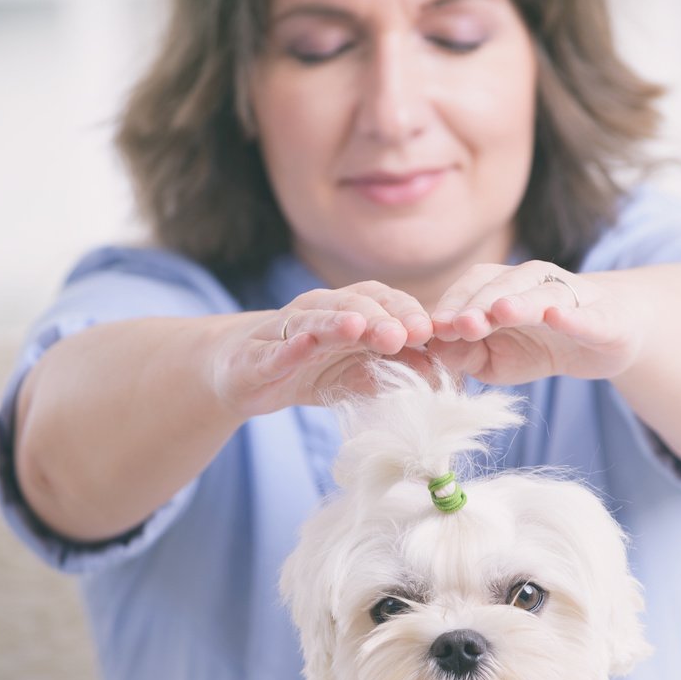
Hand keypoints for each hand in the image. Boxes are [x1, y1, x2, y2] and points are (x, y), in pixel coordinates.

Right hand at [208, 280, 433, 418]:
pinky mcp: (258, 355)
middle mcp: (318, 311)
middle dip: (382, 317)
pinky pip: (275, 349)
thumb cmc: (305, 371)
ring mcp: (286, 330)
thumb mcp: (353, 376)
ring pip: (314, 319)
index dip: (406, 313)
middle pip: (353, 305)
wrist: (241, 375)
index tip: (433, 332)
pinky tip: (305, 344)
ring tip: (360, 327)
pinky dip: (290, 347)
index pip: (382, 302)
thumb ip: (390, 373)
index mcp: (346, 312)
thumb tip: (439, 377)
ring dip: (338, 322)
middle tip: (408, 333)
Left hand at [428, 260, 643, 387]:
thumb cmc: (539, 347)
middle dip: (479, 304)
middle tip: (461, 323)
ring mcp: (570, 296)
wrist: (603, 340)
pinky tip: (557, 317)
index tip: (432, 328)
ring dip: (520, 302)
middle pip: (502, 284)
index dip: (453, 305)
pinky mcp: (602, 317)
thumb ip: (464, 354)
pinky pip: (586, 315)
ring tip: (501, 311)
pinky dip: (572, 316)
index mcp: (502, 288)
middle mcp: (533, 282)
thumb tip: (435, 348)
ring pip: (542, 294)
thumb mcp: (494, 360)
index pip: (472, 287)